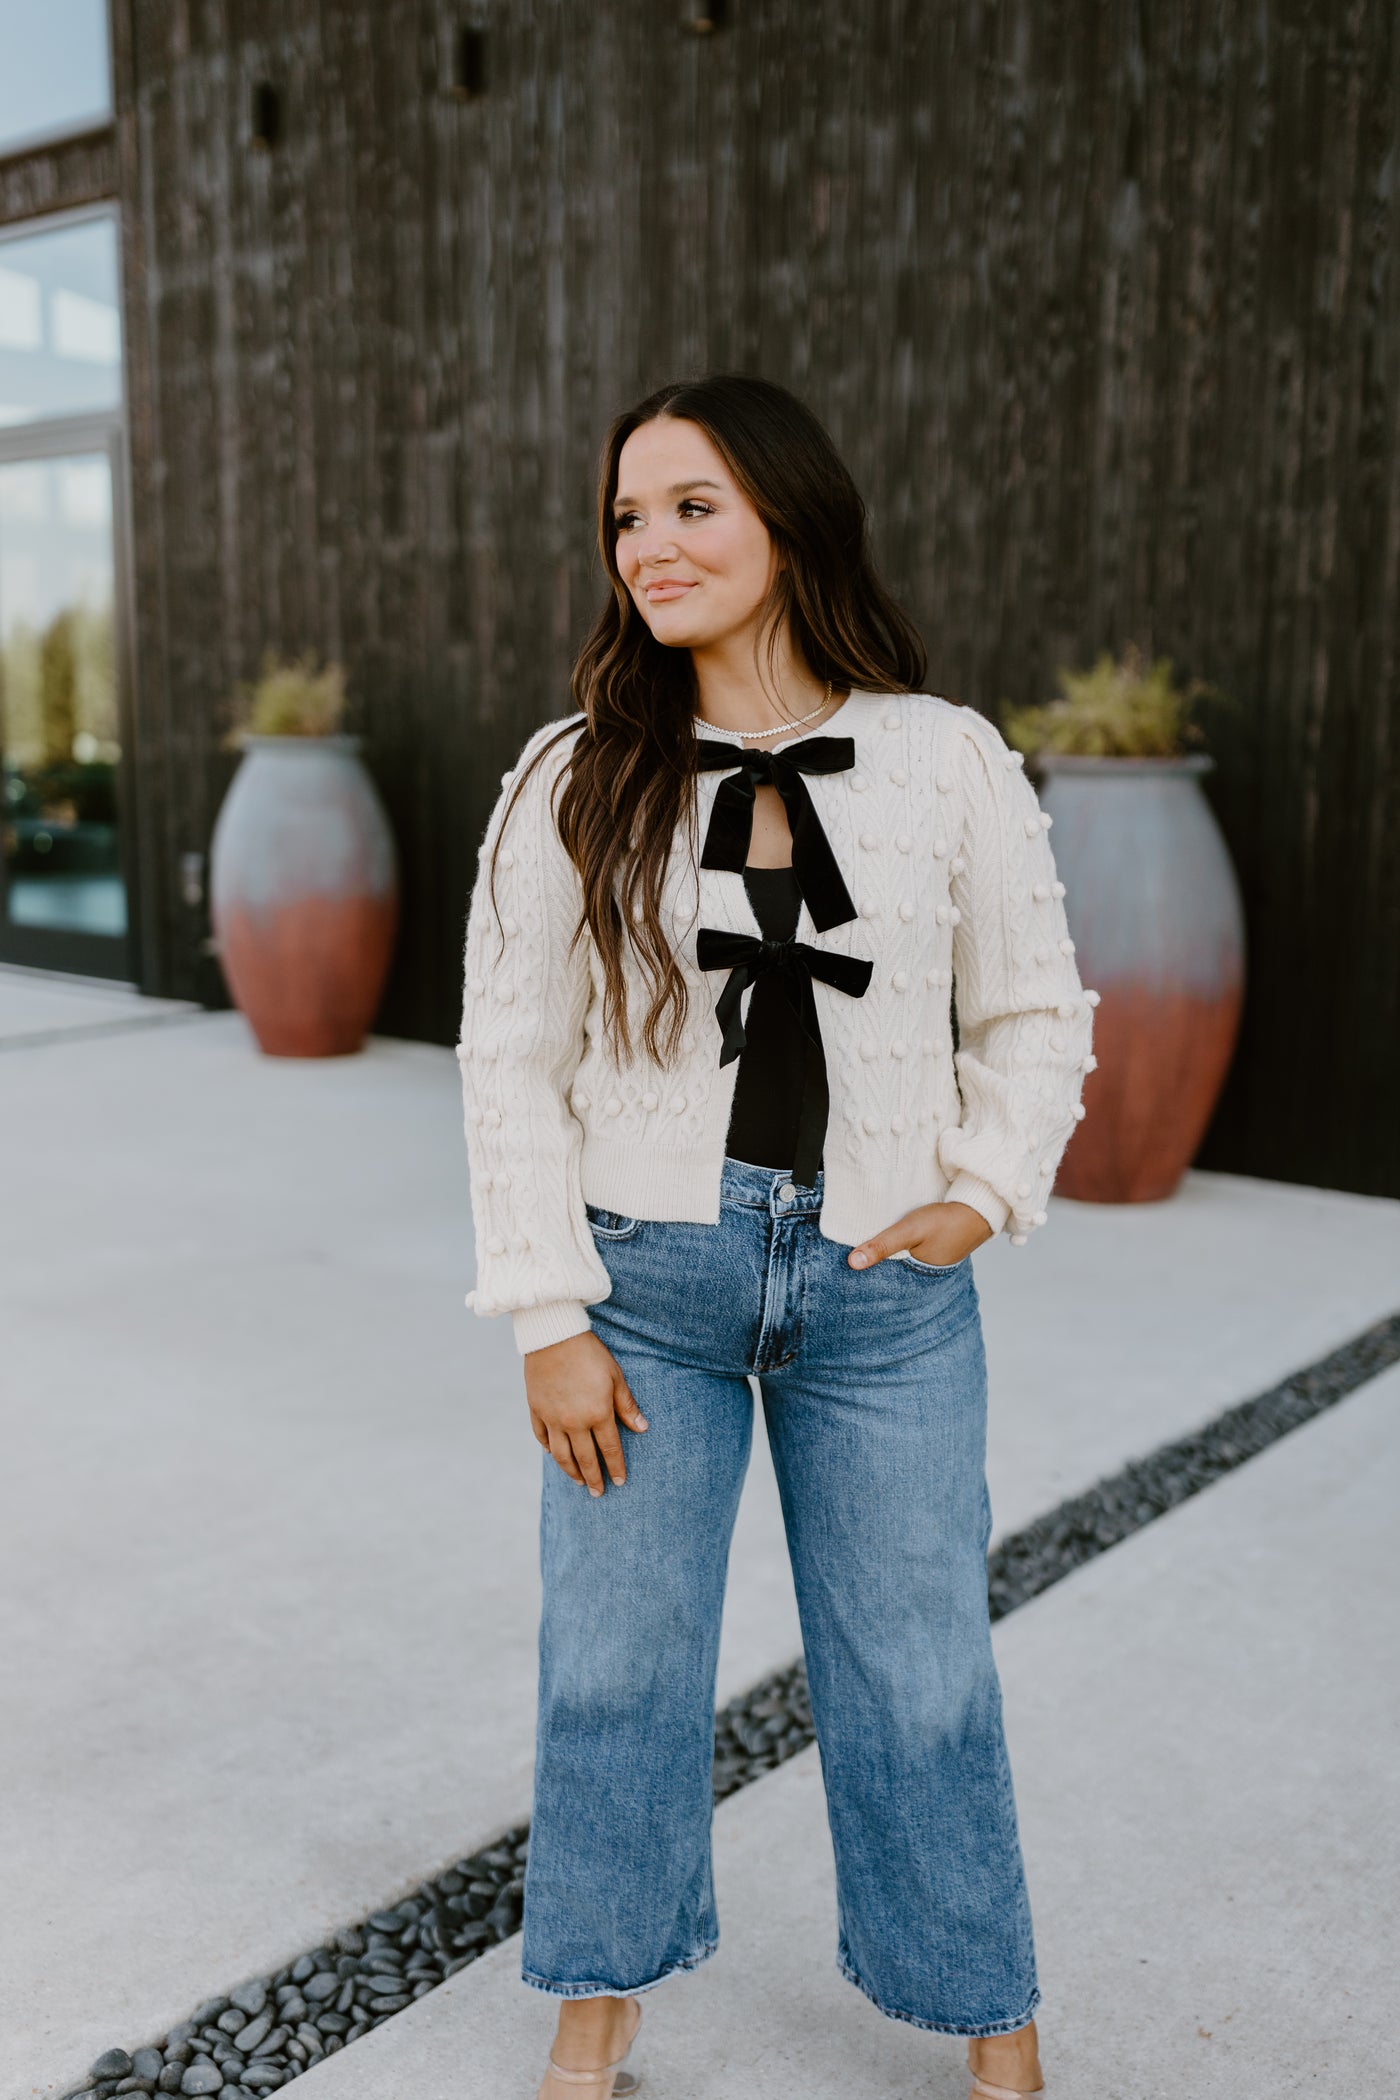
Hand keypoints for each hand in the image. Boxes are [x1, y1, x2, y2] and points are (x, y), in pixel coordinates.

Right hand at [523, 1328, 647, 1495]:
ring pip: (561, 1455)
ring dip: (571, 1471)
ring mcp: (552, 1418)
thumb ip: (626, 1406)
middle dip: (593, 1478)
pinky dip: (548, 1449)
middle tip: (598, 1493)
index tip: (619, 1481)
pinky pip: (541, 1437)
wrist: (553, 1336)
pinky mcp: (536, 1410)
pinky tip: (554, 1455)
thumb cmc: (590, 1354)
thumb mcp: (615, 1377)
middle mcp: (574, 1422)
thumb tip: (642, 1428)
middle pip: (585, 1458)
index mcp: (597, 1414)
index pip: (610, 1449)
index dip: (615, 1467)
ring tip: (579, 1481)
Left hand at [847, 1199, 993, 1269]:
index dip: (870, 1275)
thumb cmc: (946, 1221)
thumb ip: (882, 1246)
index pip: (887, 1281)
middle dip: (879, 1267)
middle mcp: (926, 1273)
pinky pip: (916, 1252)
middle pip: (895, 1272)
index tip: (850, 1270)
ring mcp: (934, 1261)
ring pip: (906, 1261)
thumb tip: (852, 1263)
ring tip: (874, 1249)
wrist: (979, 1209)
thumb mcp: (909, 1231)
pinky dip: (906, 1248)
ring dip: (894, 1255)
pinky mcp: (938, 1248)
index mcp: (918, 1276)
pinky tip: (899, 1241)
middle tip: (857, 1258)